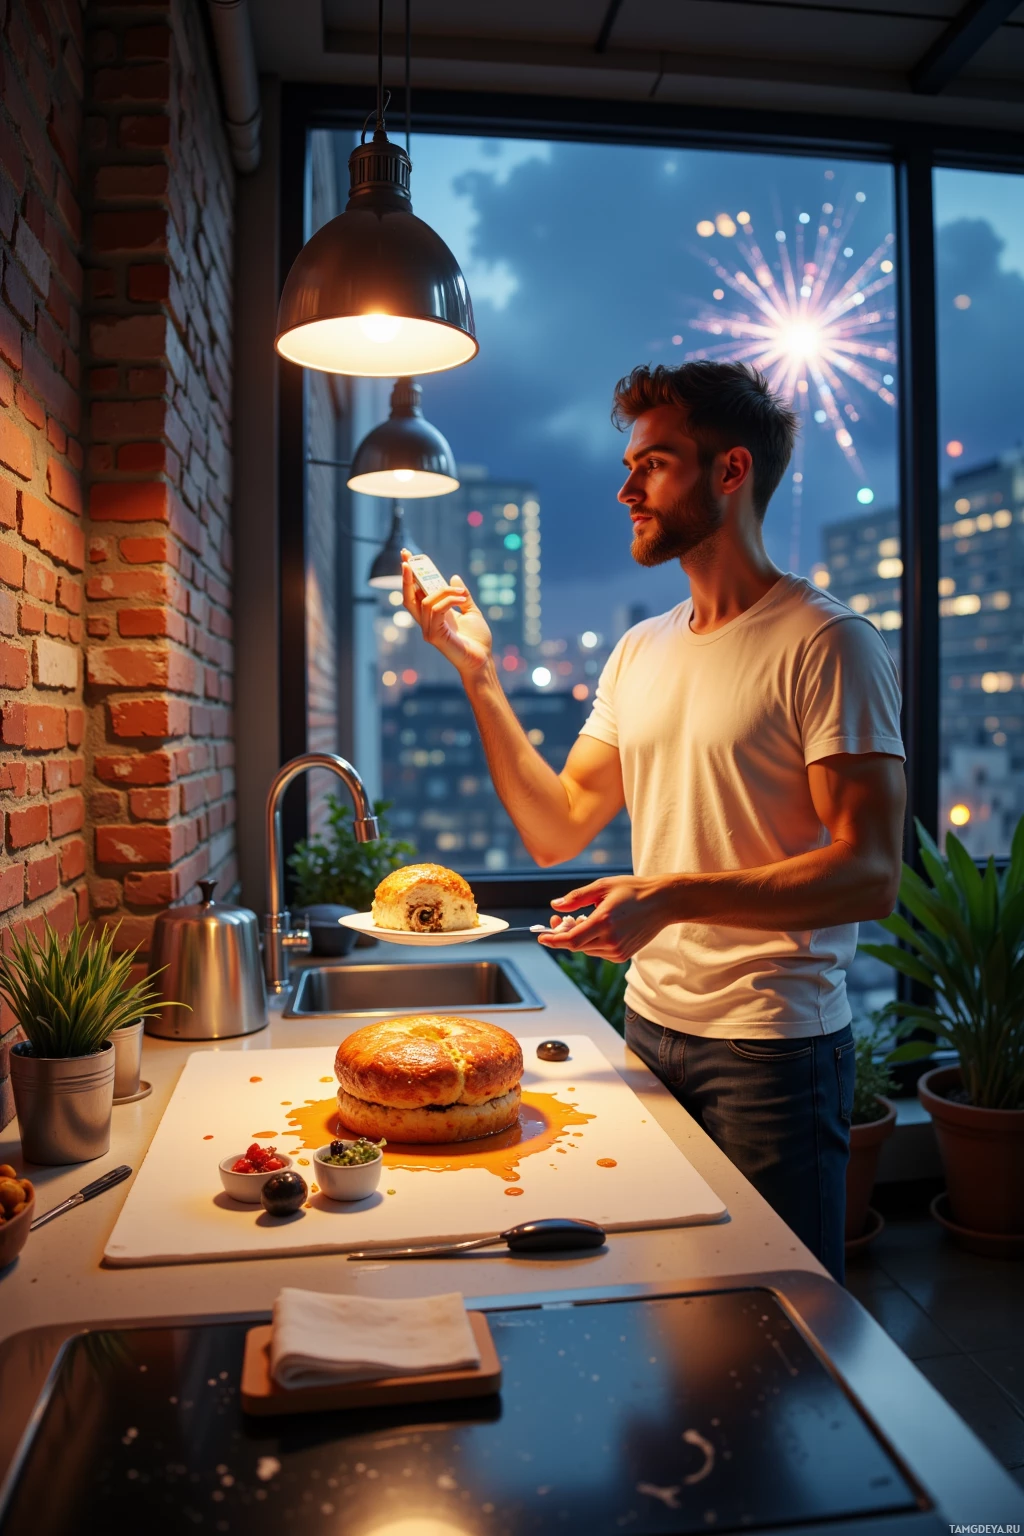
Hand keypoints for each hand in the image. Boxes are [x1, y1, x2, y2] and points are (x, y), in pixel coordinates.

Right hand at [401, 553, 492, 676]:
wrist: (483, 659)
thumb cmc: (478, 640)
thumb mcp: (471, 611)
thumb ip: (462, 596)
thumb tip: (454, 577)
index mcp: (434, 616)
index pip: (417, 593)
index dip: (411, 576)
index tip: (409, 557)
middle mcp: (427, 622)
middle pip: (409, 597)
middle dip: (407, 576)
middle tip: (407, 556)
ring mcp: (428, 630)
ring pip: (426, 601)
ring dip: (444, 591)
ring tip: (462, 593)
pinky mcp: (434, 635)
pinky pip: (435, 610)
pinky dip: (448, 601)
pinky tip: (461, 600)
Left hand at [535, 875, 678, 961]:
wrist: (662, 903)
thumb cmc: (633, 890)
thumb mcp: (603, 886)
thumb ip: (576, 898)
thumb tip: (555, 905)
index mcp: (604, 922)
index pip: (570, 940)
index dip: (553, 940)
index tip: (541, 936)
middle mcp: (610, 940)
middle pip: (576, 945)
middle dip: (563, 935)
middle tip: (559, 920)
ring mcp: (618, 950)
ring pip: (586, 949)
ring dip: (579, 937)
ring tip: (584, 918)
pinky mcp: (623, 956)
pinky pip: (598, 951)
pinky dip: (592, 941)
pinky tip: (600, 926)